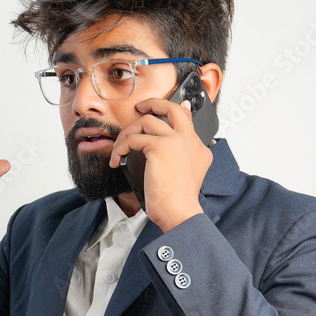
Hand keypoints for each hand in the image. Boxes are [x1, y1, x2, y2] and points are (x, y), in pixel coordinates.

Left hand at [109, 99, 212, 232]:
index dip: (171, 110)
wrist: (180, 213)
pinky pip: (132, 139)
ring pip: (146, 121)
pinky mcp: (160, 146)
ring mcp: (176, 140)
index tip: (156, 111)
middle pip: (171, 108)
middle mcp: (190, 140)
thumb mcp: (183, 178)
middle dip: (153, 102)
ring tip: (119, 148)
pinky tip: (116, 159)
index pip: (186, 119)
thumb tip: (154, 150)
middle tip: (139, 108)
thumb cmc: (178, 203)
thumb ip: (176, 160)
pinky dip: (120, 148)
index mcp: (198, 148)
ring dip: (127, 133)